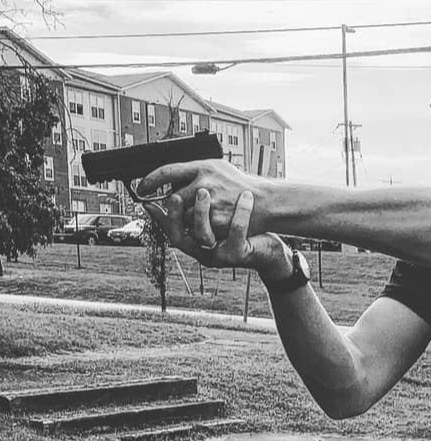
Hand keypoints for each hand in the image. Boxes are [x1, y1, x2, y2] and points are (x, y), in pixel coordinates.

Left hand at [138, 159, 267, 239]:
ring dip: (187, 219)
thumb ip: (196, 172)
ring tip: (202, 214)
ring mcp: (210, 203)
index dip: (151, 180)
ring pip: (183, 216)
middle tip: (176, 208)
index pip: (167, 171)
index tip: (142, 188)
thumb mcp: (219, 168)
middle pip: (173, 198)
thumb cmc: (241, 185)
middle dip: (173, 206)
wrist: (264, 201)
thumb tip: (170, 178)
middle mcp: (205, 183)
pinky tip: (210, 222)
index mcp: (203, 167)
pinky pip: (197, 228)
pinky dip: (200, 227)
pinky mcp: (216, 220)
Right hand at [144, 188, 289, 275]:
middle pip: (179, 237)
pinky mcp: (239, 253)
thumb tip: (175, 185)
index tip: (148, 201)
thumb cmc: (245, 229)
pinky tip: (245, 196)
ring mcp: (221, 255)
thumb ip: (198, 208)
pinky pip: (236, 232)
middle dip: (176, 214)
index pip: (169, 231)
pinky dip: (240, 213)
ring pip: (204, 236)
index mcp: (196, 244)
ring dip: (201, 212)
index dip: (159, 217)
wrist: (272, 248)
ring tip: (204, 191)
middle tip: (176, 195)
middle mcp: (205, 253)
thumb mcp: (218, 219)